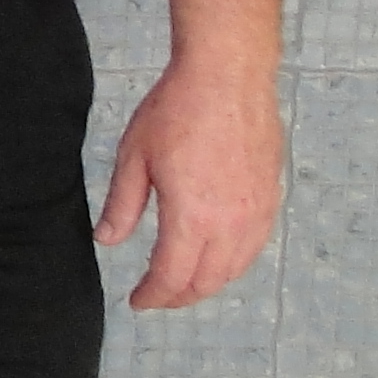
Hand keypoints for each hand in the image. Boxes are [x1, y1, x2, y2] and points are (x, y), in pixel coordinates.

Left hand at [96, 56, 284, 308]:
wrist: (227, 76)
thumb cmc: (176, 110)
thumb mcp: (134, 157)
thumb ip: (122, 205)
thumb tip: (107, 240)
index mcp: (192, 218)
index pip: (171, 277)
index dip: (152, 296)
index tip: (136, 301)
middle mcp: (230, 225)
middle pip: (206, 282)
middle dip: (178, 297)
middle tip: (156, 296)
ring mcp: (256, 214)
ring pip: (233, 270)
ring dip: (206, 284)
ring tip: (182, 282)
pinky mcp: (271, 199)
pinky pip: (254, 248)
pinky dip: (232, 263)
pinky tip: (215, 257)